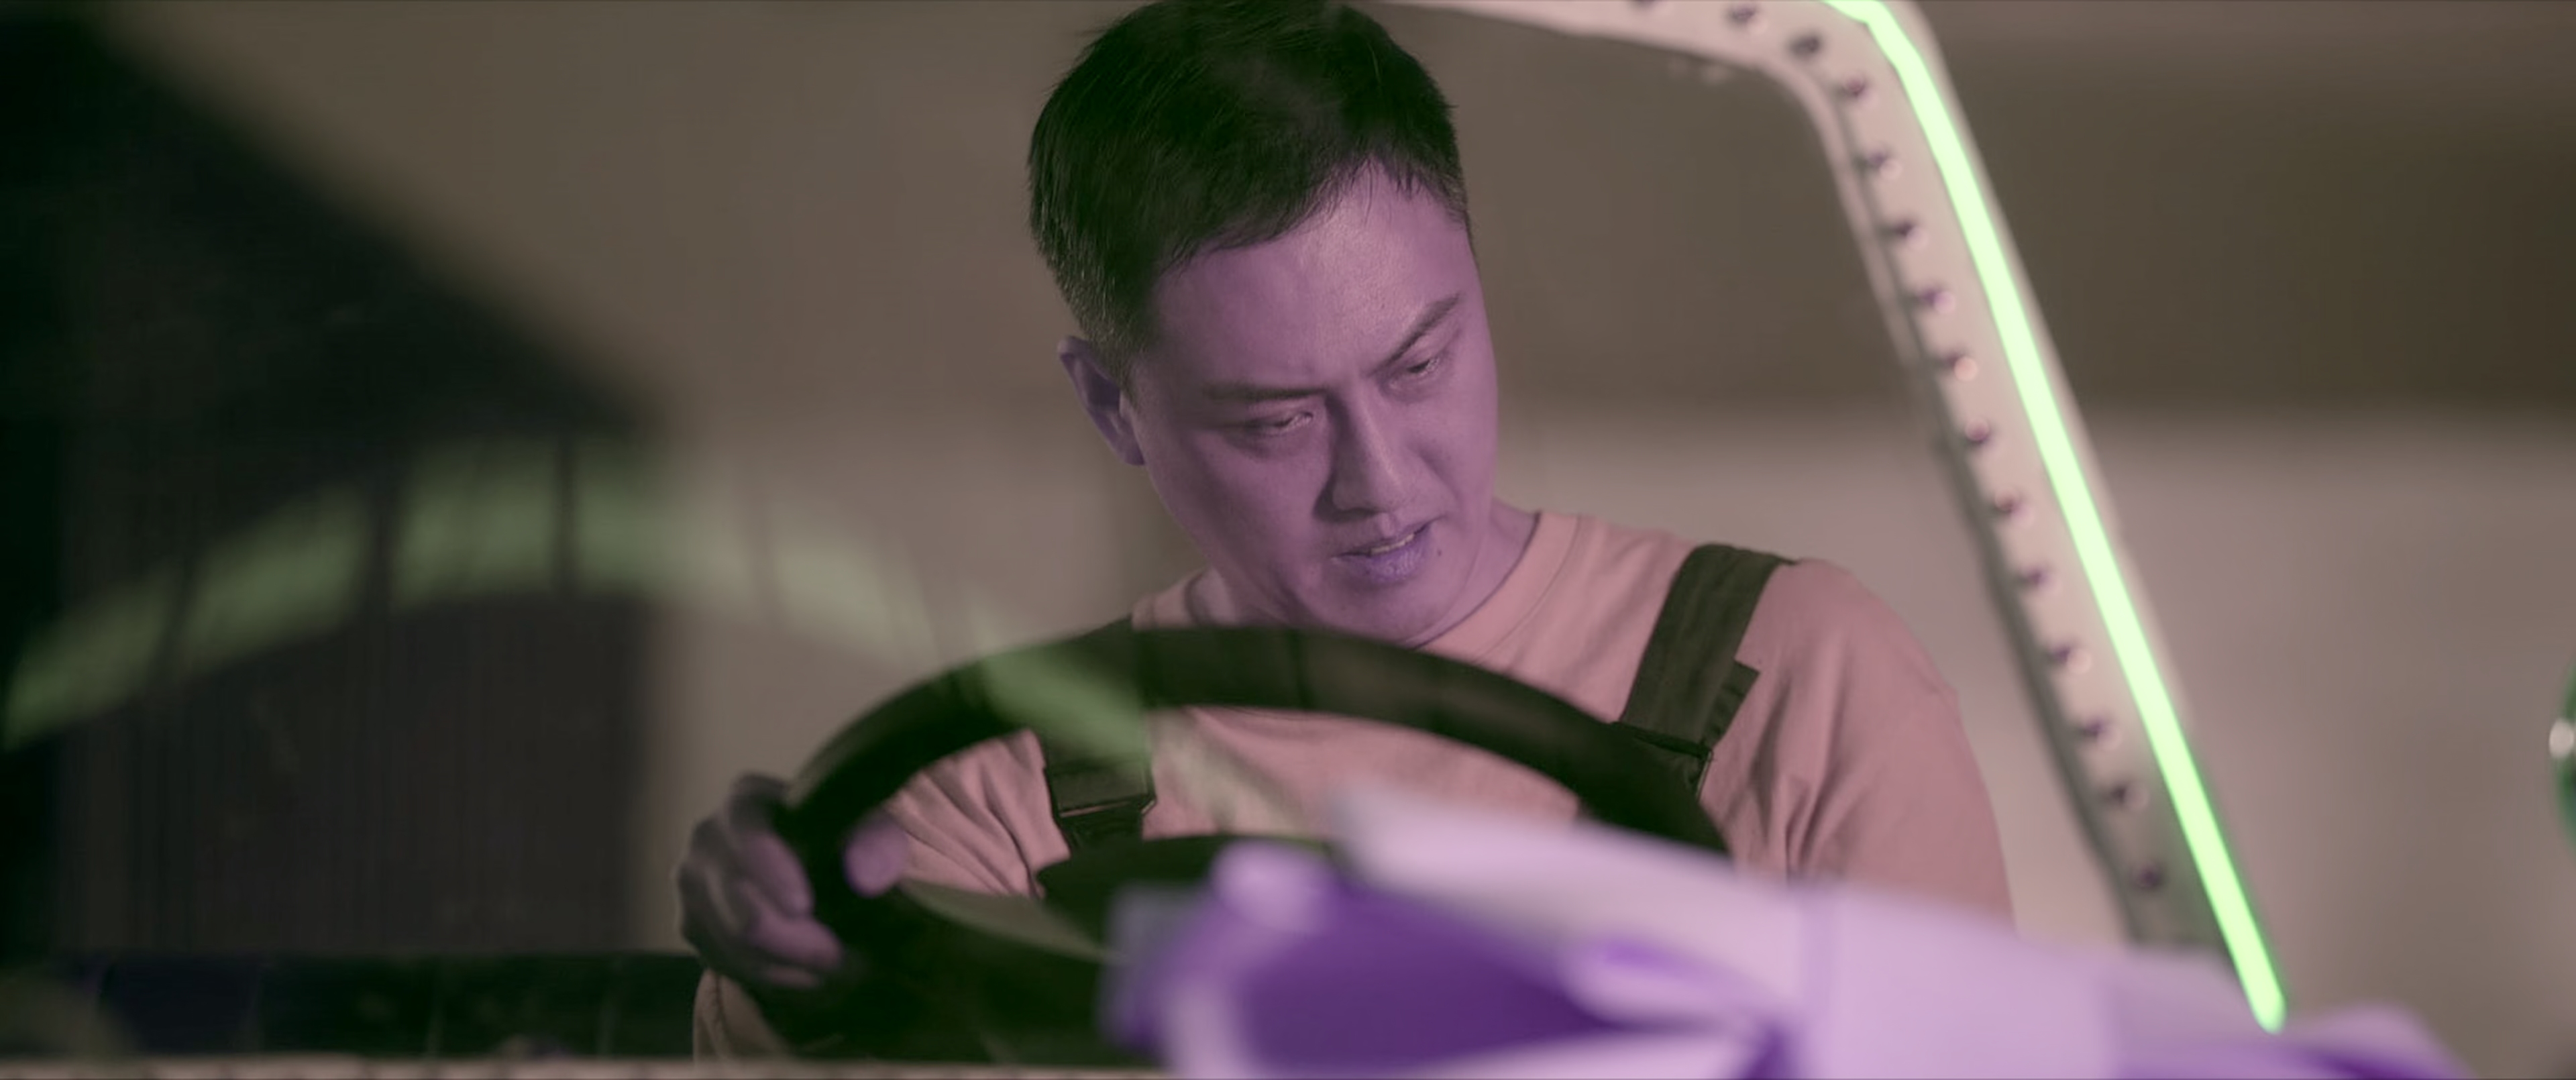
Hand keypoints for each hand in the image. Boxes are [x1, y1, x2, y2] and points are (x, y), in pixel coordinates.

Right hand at [676, 773, 906, 994]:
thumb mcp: (860, 831)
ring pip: (738, 948)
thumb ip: (870, 841)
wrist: (795, 863)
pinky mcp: (689, 924)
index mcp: (746, 801)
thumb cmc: (832, 841)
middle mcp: (706, 838)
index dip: (773, 873)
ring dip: (793, 966)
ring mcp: (691, 884)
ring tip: (837, 967)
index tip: (802, 906)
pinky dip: (773, 976)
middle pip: (743, 911)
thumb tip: (871, 863)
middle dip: (797, 944)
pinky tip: (807, 971)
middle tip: (840, 958)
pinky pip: (728, 965)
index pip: (750, 839)